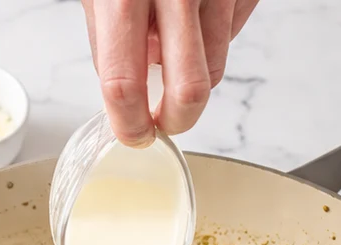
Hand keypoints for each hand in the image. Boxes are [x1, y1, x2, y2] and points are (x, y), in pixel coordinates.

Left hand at [81, 0, 258, 146]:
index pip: (122, 81)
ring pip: (214, 66)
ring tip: (174, 36)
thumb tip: (127, 83)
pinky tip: (196, 5)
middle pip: (191, 90)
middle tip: (165, 122)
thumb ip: (110, 32)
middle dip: (178, 119)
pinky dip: (213, 31)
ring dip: (194, 67)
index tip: (133, 134)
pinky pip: (230, 31)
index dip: (129, 122)